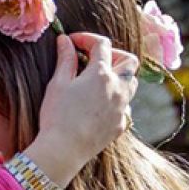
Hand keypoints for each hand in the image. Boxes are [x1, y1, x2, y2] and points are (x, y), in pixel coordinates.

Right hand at [24, 33, 137, 186]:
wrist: (64, 151)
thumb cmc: (57, 116)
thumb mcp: (57, 83)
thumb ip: (65, 59)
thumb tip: (65, 40)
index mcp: (101, 74)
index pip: (102, 44)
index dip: (86, 39)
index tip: (73, 42)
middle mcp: (118, 88)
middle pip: (128, 60)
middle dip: (113, 54)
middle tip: (93, 59)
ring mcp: (123, 107)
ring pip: (131, 83)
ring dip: (119, 76)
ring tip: (99, 81)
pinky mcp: (121, 124)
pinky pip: (126, 106)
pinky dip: (116, 100)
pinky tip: (100, 105)